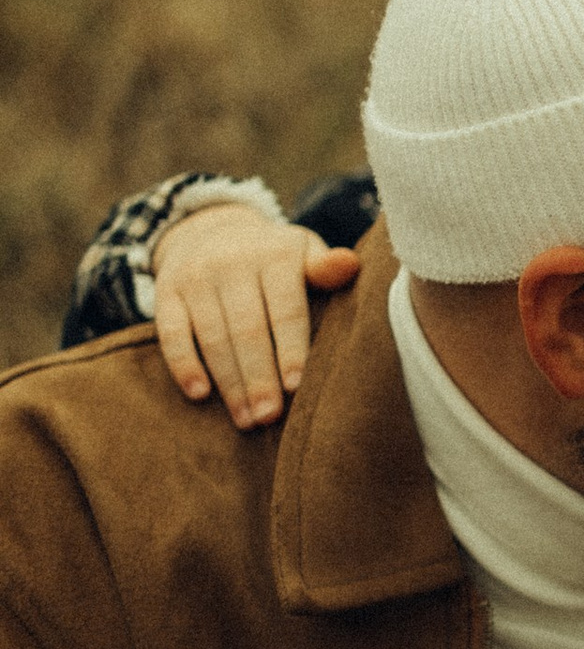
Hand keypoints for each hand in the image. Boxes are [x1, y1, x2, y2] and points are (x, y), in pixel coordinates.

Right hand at [154, 205, 359, 427]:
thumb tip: (351, 265)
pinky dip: (183, 365)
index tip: (297, 388)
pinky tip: (200, 394)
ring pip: (212, 337)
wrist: (211, 228)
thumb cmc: (273, 256)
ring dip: (229, 383)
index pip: (285, 310)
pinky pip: (171, 332)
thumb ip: (324, 268)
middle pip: (247, 329)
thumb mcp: (302, 251)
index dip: (291, 350)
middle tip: (270, 418)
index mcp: (274, 255)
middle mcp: (231, 263)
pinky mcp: (166, 291)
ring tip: (246, 420)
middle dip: (259, 378)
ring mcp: (195, 277)